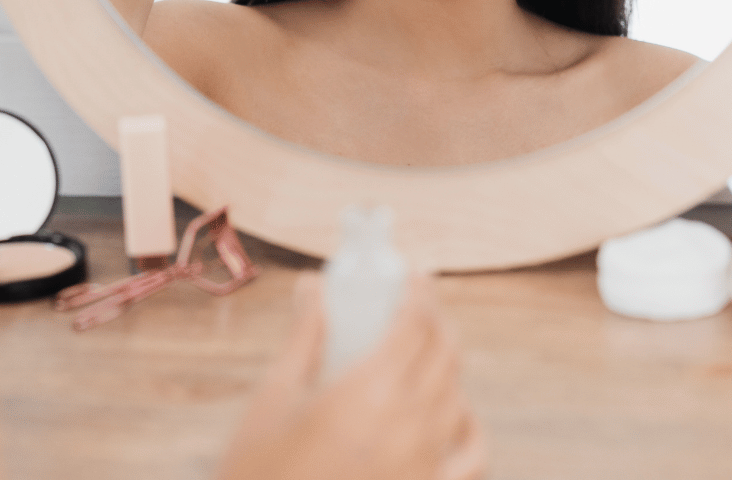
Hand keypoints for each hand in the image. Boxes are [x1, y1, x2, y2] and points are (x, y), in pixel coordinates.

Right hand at [218, 273, 486, 479]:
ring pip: (457, 396)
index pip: (416, 323)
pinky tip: (451, 412)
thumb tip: (314, 286)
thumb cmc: (260, 473)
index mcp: (370, 393)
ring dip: (446, 363)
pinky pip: (470, 455)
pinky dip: (467, 425)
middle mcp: (410, 426)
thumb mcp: (275, 400)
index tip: (414, 271)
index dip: (420, 291)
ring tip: (424, 349)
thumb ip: (305, 338)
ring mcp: (426, 467)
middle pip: (445, 353)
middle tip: (416, 302)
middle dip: (436, 318)